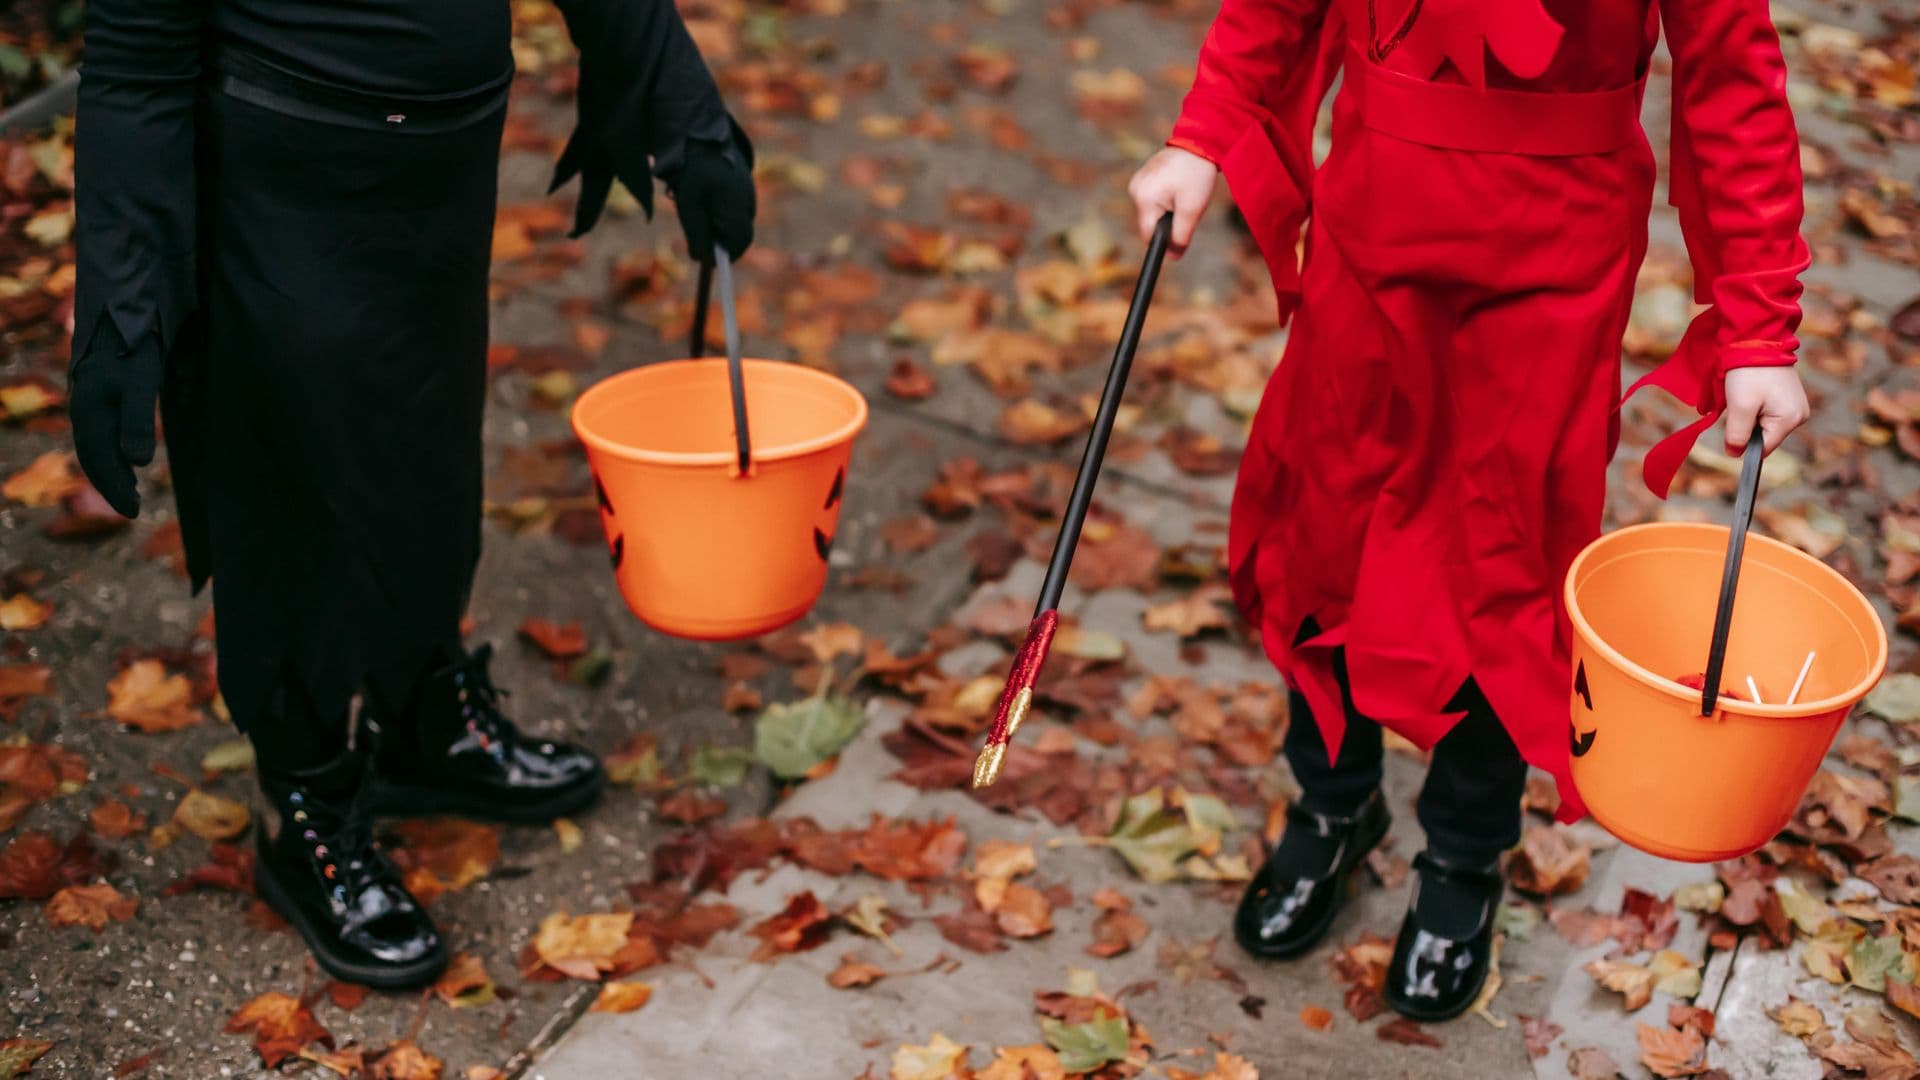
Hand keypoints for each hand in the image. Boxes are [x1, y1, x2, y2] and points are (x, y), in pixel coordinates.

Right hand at [68, 324, 161, 517]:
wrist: (123, 298)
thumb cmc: (136, 341)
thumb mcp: (143, 380)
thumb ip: (138, 420)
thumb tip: (137, 463)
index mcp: (90, 408)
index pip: (99, 459)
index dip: (115, 487)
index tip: (133, 512)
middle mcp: (84, 403)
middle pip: (92, 453)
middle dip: (110, 482)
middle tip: (132, 508)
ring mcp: (90, 392)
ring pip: (95, 439)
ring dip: (110, 466)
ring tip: (129, 487)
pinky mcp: (101, 382)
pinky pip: (100, 424)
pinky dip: (111, 444)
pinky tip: (126, 450)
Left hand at [667, 139, 754, 261]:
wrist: (695, 125)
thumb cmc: (691, 164)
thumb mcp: (688, 202)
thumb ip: (697, 232)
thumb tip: (702, 259)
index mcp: (737, 205)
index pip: (739, 243)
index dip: (724, 255)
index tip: (705, 259)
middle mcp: (747, 198)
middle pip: (737, 232)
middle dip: (717, 238)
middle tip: (694, 231)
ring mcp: (746, 187)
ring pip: (734, 218)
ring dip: (715, 221)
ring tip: (693, 204)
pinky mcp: (740, 179)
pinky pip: (732, 204)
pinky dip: (716, 207)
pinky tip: (699, 193)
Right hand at [1127, 147, 1218, 255]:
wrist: (1199, 142)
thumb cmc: (1197, 175)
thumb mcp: (1192, 209)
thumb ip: (1180, 236)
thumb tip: (1172, 257)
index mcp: (1144, 198)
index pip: (1148, 235)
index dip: (1165, 240)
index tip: (1180, 233)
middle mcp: (1135, 190)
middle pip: (1149, 224)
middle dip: (1168, 222)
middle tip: (1187, 205)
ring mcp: (1137, 182)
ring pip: (1151, 212)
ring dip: (1168, 210)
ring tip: (1184, 192)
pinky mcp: (1142, 176)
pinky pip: (1152, 199)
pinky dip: (1166, 198)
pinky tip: (1178, 185)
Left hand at [1722, 366, 1809, 455]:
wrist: (1758, 341)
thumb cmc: (1749, 373)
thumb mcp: (1740, 407)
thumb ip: (1738, 435)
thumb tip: (1735, 454)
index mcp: (1791, 420)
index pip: (1763, 449)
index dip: (1743, 444)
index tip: (1732, 427)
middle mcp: (1799, 415)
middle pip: (1765, 437)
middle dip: (1747, 426)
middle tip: (1740, 404)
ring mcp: (1796, 405)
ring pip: (1764, 425)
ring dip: (1750, 416)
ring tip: (1746, 394)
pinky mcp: (1789, 397)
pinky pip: (1768, 412)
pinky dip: (1755, 406)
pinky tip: (1753, 391)